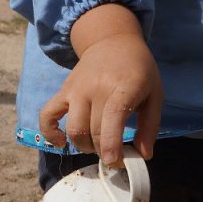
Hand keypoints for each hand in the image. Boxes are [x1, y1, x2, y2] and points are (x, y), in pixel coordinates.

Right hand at [39, 4, 162, 167]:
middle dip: (102, 151)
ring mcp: (77, 88)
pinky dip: (49, 132)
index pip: (112, 118)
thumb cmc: (139, 69)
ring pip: (73, 128)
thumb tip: (143, 155)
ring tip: (97, 145)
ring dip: (84, 146)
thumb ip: (150, 126)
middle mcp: (96, 87)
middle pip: (93, 131)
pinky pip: (47, 114)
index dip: (111, 145)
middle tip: (113, 155)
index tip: (115, 162)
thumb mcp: (155, 93)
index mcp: (123, 86)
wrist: (113, 40)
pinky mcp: (64, 90)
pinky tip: (61, 142)